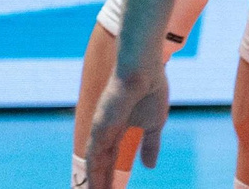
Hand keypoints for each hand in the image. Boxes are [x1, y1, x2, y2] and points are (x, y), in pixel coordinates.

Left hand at [82, 62, 170, 186]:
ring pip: (94, 168)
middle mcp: (105, 133)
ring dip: (96, 185)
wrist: (142, 71)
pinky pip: (93, 162)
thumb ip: (151, 145)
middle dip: (101, 184)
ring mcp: (100, 133)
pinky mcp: (98, 132)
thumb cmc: (150, 90)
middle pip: (100, 166)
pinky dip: (94, 178)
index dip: (110, 176)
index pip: (110, 159)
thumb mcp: (155, 124)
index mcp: (118, 130)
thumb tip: (150, 167)